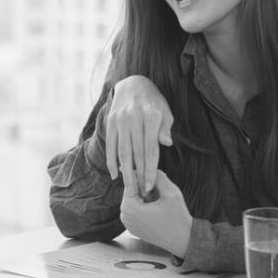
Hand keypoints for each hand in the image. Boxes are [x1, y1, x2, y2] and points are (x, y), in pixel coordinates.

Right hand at [105, 75, 173, 197]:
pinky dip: (112, 161)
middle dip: (139, 176)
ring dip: (125, 173)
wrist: (133, 84)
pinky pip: (111, 145)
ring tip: (129, 189)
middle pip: (137, 154)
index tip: (150, 185)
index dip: (150, 170)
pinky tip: (115, 175)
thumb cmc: (154, 102)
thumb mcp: (165, 111)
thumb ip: (166, 128)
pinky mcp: (111, 122)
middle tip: (140, 193)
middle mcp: (135, 118)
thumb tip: (165, 144)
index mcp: (152, 116)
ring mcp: (121, 120)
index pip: (151, 149)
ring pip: (123, 152)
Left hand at [120, 169, 191, 256]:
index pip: (132, 181)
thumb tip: (146, 165)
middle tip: (160, 191)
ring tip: (160, 202)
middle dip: (146, 187)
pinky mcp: (133, 228)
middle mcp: (124, 216)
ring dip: (147, 196)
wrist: (183, 241)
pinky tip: (159, 210)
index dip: (144, 175)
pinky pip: (137, 210)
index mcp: (129, 207)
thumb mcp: (171, 192)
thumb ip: (158, 176)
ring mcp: (127, 223)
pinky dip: (146, 206)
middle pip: (133, 191)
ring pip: (135, 200)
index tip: (154, 173)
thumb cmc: (178, 218)